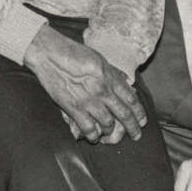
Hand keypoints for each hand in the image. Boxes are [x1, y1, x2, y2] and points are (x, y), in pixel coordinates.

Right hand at [24, 25, 145, 143]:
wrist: (49, 54)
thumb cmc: (74, 53)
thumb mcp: (99, 59)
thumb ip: (113, 74)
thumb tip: (126, 84)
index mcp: (110, 77)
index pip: (131, 99)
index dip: (139, 113)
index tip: (142, 121)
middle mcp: (102, 90)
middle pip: (124, 114)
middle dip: (132, 127)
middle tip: (136, 136)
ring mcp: (88, 100)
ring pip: (108, 123)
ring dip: (111, 132)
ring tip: (111, 135)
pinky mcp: (73, 108)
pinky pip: (88, 128)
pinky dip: (93, 135)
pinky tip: (94, 137)